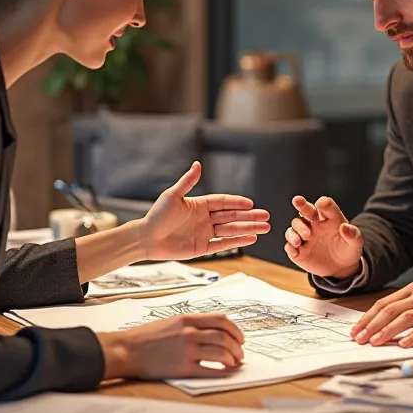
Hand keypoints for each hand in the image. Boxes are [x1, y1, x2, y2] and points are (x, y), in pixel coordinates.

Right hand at [98, 313, 244, 379]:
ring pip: (221, 352)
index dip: (235, 329)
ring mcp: (187, 350)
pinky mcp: (182, 368)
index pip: (221, 319)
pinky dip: (222, 372)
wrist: (126, 350)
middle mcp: (189, 332)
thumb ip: (190, 325)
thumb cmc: (145, 337)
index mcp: (187, 319)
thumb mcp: (170, 322)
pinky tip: (225, 373)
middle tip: (240, 354)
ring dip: (233, 359)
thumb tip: (212, 331)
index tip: (239, 338)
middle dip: (237, 346)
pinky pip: (210, 370)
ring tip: (234, 364)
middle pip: (225, 336)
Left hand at [140, 161, 269, 260]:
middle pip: (232, 216)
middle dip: (250, 217)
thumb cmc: (157, 216)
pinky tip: (250, 239)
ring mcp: (205, 233)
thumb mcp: (172, 196)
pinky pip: (223, 244)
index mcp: (199, 204)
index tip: (251, 203)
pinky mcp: (202, 247)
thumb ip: (188, 182)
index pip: (223, 202)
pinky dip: (237, 241)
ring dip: (248, 229)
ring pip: (231, 230)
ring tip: (265, 228)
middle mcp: (205, 218)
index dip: (237, 202)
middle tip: (267, 216)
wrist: (146, 238)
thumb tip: (197, 164)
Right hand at [285, 195, 363, 279]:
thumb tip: (345, 227)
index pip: (326, 207)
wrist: (341, 268)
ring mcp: (305, 236)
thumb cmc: (348, 250)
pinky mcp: (298, 251)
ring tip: (305, 236)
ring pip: (295, 226)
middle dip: (302, 205)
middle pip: (306, 211)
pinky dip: (290, 245)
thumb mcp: (355, 244)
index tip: (322, 203)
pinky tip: (295, 247)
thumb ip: (353, 235)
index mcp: (330, 218)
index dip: (324, 204)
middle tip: (298, 200)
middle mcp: (315, 224)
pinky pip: (290, 246)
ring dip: (297, 228)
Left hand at [351, 282, 412, 347]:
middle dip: (373, 325)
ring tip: (376, 341)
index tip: (356, 330)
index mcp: (411, 289)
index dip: (367, 317)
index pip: (384, 303)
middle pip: (392, 310)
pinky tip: (403, 344)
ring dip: (388, 331)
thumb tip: (373, 327)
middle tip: (361, 338)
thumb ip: (400, 310)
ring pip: (406, 318)